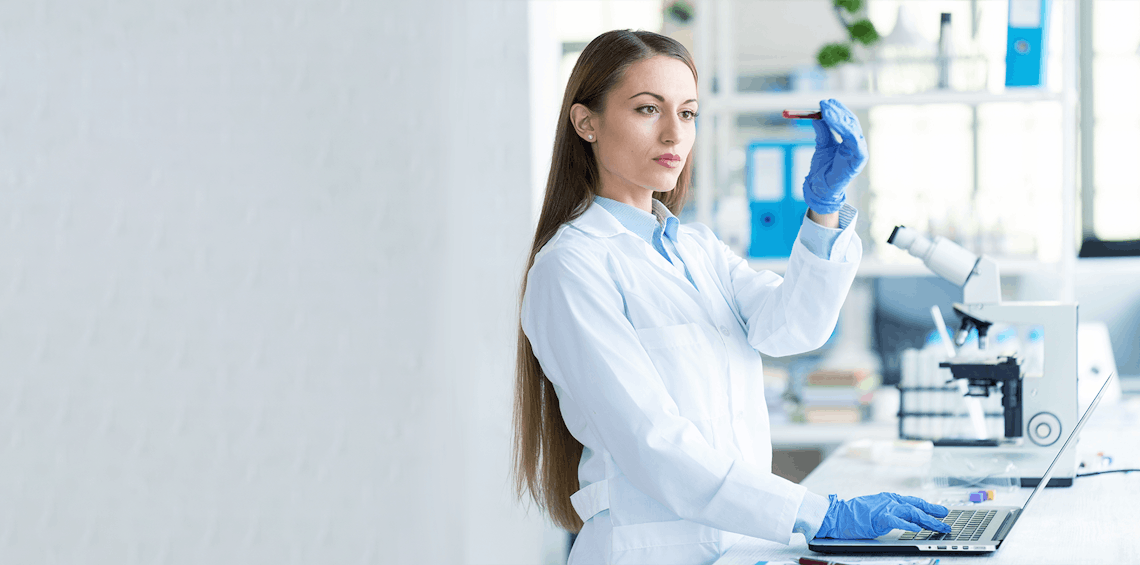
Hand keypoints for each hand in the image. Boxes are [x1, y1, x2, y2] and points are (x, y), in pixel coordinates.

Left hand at [801, 99, 867, 214]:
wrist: (820, 188)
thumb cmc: (823, 168)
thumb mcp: (822, 144)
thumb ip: (822, 130)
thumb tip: (816, 115)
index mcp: (850, 141)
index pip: (847, 120)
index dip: (837, 110)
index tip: (824, 102)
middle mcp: (857, 144)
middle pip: (850, 121)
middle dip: (837, 111)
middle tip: (823, 103)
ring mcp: (860, 151)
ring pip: (852, 128)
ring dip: (838, 117)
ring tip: (825, 110)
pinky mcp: (859, 159)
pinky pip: (853, 139)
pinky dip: (843, 128)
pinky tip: (832, 120)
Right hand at [815, 492, 949, 539]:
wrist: (838, 515)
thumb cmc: (855, 515)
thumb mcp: (877, 509)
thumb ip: (891, 512)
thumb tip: (905, 519)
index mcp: (889, 498)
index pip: (914, 501)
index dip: (929, 506)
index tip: (941, 511)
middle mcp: (889, 500)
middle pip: (917, 506)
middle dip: (933, 514)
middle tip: (946, 519)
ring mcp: (885, 507)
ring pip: (912, 512)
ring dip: (927, 520)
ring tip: (939, 526)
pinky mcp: (879, 517)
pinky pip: (898, 520)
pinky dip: (909, 524)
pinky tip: (918, 529)